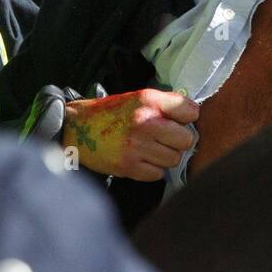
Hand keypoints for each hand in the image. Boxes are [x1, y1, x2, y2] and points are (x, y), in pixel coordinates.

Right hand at [64, 88, 198, 181]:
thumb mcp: (139, 97)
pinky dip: (152, 169)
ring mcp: (136, 146)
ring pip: (174, 159)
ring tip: (151, 148)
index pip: (191, 112)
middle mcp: (145, 122)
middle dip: (178, 140)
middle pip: (186, 140)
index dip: (187, 118)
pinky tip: (141, 159)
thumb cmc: (112, 112)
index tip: (179, 121)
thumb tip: (194, 116)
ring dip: (165, 156)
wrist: (77, 127)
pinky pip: (158, 174)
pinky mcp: (128, 166)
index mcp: (149, 101)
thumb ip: (166, 104)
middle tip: (166, 138)